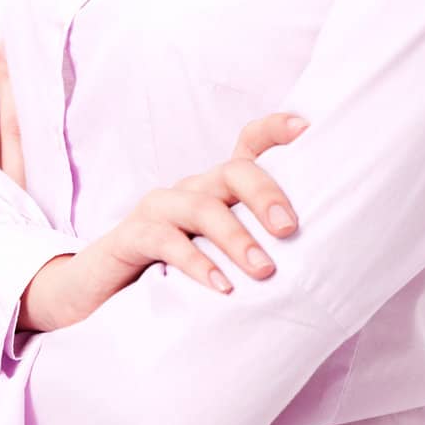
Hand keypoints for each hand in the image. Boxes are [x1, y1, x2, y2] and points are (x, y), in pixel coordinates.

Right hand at [18, 109, 309, 334]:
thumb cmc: (175, 276)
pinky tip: (220, 286)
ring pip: (202, 206)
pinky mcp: (133, 236)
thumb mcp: (222, 259)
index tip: (307, 129)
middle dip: (265, 195)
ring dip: (236, 238)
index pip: (248, 146)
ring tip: (264, 271)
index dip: (275, 131)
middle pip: (233, 171)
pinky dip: (196, 262)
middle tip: (290, 230)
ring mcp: (160, 209)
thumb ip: (258, 252)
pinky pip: (165, 240)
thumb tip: (325, 272)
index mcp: (218, 190)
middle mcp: (192, 189)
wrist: (99, 295)